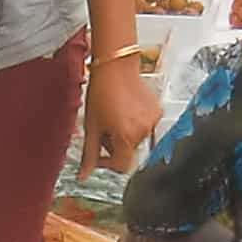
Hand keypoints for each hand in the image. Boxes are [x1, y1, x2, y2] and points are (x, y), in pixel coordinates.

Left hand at [85, 53, 158, 174]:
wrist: (116, 66)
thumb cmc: (101, 91)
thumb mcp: (91, 126)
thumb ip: (89, 154)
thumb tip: (83, 175)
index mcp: (126, 137)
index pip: (121, 166)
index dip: (107, 163)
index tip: (98, 154)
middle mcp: (143, 131)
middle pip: (128, 152)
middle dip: (114, 145)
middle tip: (103, 128)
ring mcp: (152, 121)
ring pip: (136, 140)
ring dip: (124, 134)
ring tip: (113, 116)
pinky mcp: (157, 111)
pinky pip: (145, 126)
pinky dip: (134, 123)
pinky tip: (125, 110)